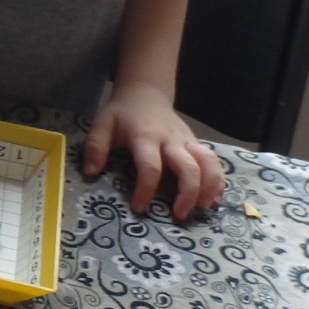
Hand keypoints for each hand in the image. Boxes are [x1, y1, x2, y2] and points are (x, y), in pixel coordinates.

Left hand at [83, 81, 224, 219]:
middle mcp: (171, 140)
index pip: (150, 166)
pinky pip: (214, 162)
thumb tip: (90, 172)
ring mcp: (187, 141)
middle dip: (187, 193)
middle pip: (188, 167)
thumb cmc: (123, 113)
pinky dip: (218, 181)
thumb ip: (95, 147)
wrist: (146, 93)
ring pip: (208, 163)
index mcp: (145, 136)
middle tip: (179, 215)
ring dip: (210, 187)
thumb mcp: (102, 124)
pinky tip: (215, 199)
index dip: (146, 188)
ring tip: (204, 208)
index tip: (139, 207)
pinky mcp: (196, 144)